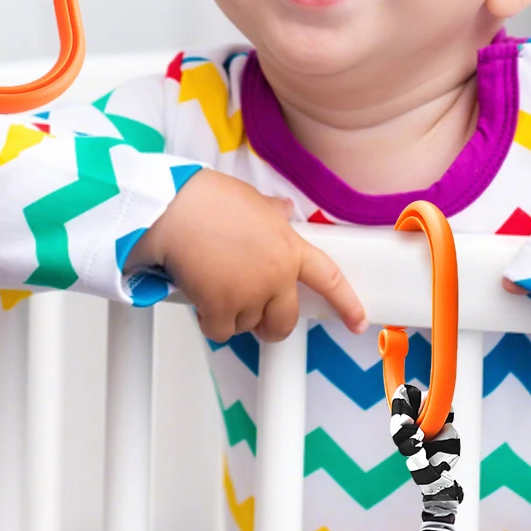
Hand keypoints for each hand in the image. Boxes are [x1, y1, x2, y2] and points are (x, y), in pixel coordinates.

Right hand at [129, 169, 365, 341]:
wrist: (173, 209)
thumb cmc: (204, 200)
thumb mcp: (250, 201)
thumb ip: (270, 214)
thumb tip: (280, 209)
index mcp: (288, 247)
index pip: (328, 278)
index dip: (346, 302)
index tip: (357, 320)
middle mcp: (276, 274)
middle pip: (284, 321)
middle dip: (270, 327)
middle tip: (254, 320)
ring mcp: (251, 294)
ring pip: (246, 325)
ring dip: (229, 314)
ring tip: (212, 283)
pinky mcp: (223, 308)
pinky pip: (219, 330)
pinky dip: (207, 320)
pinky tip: (198, 295)